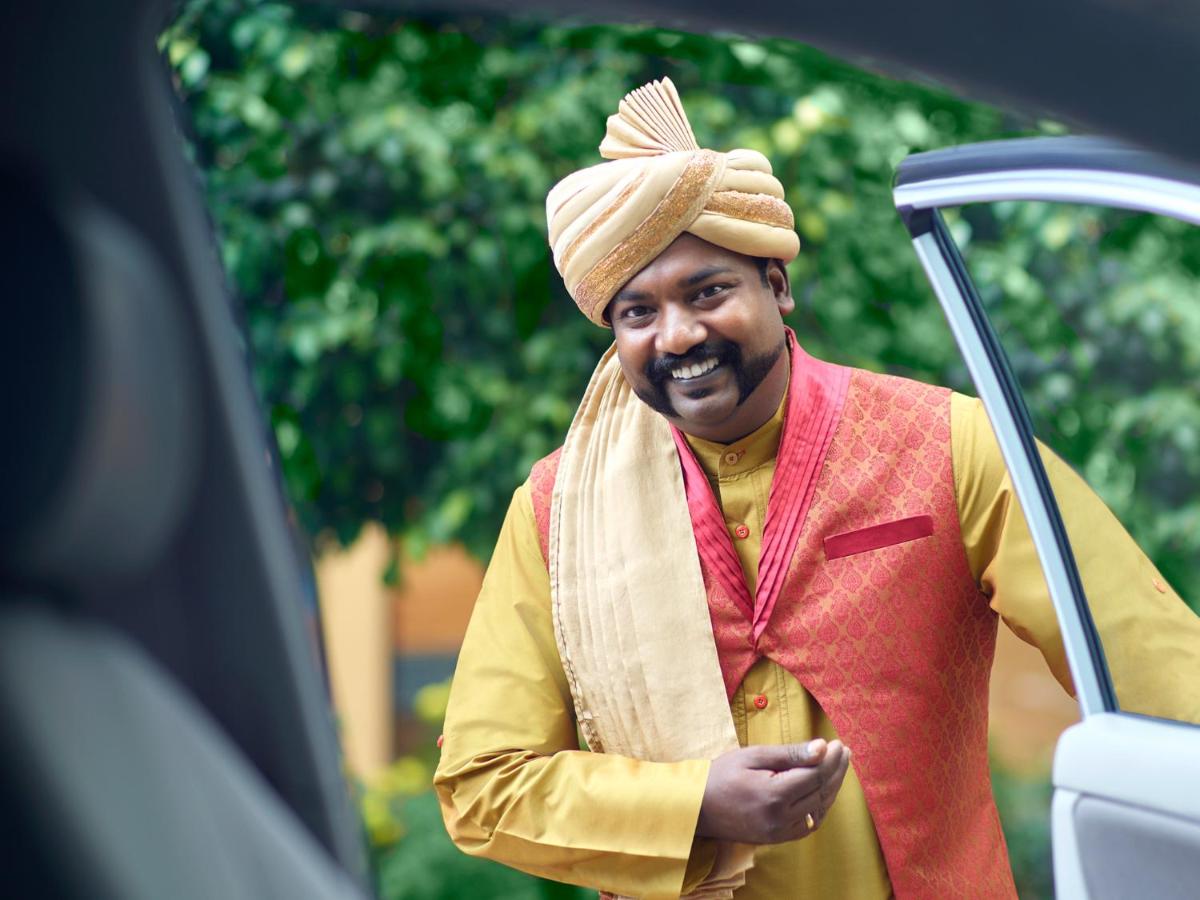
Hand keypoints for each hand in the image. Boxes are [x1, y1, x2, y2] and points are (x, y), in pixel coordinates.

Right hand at [695, 739, 850, 843]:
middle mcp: (780, 818)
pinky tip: (823, 790)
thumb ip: (789, 754)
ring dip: (832, 788)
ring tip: (838, 767)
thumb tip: (822, 748)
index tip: (837, 743)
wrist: (697, 808)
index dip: (830, 759)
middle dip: (836, 770)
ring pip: (819, 809)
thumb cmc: (721, 775)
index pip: (815, 776)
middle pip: (821, 792)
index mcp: (773, 795)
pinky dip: (820, 806)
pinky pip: (809, 823)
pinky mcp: (778, 838)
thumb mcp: (752, 755)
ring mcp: (780, 832)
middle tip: (844, 751)